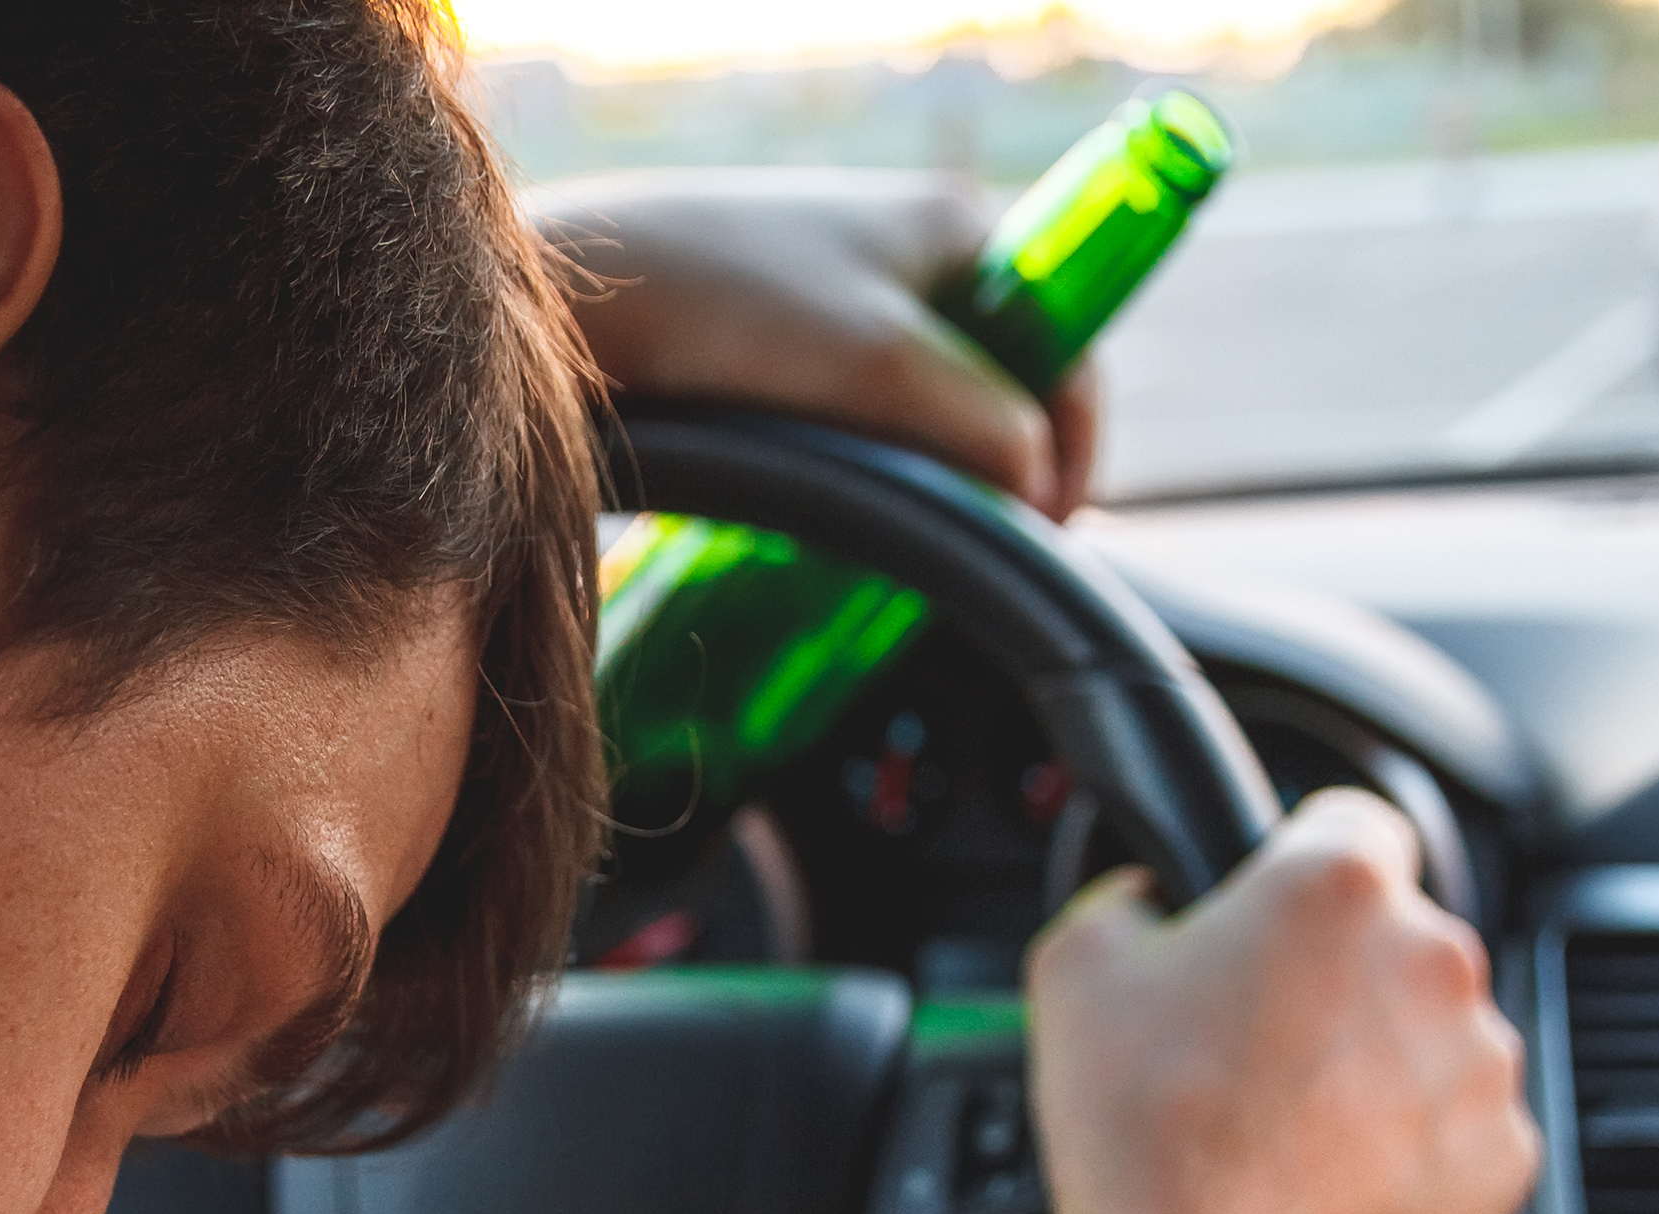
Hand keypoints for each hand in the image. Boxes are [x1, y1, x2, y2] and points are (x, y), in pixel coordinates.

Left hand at [529, 169, 1100, 520]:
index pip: (1070, 343)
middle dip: (1004, 464)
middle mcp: (913, 252)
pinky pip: (868, 418)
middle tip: (982, 541)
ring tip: (910, 529)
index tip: (1050, 528)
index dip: (1077, 444)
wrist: (580, 301)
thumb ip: (986, 428)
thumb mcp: (885, 370)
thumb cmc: (731, 308)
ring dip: (934, 472)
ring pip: (933, 408)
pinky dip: (875, 466)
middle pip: (1006, 381)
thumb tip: (1036, 488)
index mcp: (962, 227)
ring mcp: (850, 296)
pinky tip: (848, 504)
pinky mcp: (790, 344)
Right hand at [1025, 788, 1540, 1213]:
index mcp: (1335, 886)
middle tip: (1245, 1042)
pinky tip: (1323, 1180)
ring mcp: (1480, 1063)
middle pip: (1391, 934)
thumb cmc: (1141, 1142)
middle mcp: (1431, 959)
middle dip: (1331, 975)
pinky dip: (1406, 1145)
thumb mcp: (1073, 970)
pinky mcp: (1502, 1157)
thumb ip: (1123, 898)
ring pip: (1427, 1032)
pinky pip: (1455, 1126)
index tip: (1269, 907)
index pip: (1351, 816)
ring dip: (1373, 1060)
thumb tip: (1147, 902)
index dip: (1295, 860)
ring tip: (1278, 1126)